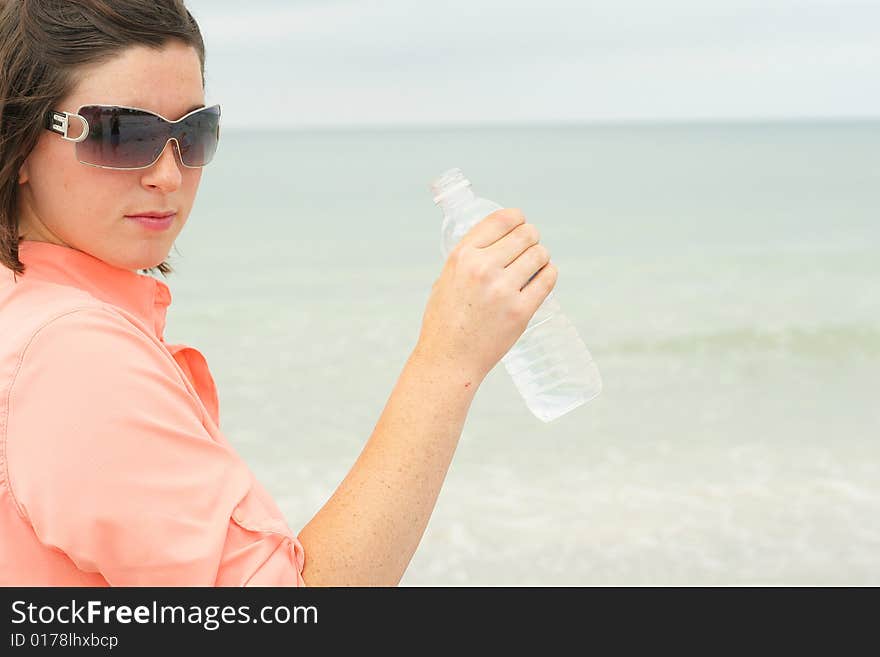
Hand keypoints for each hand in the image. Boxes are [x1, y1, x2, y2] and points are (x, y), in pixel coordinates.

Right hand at [414, 208, 556, 381]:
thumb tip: (497, 241)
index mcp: (462, 256)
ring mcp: (503, 290)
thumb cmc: (445, 321)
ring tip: (534, 264)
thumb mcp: (446, 278)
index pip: (502, 220)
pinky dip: (548, 273)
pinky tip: (542, 277)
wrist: (449, 359)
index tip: (520, 223)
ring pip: (540, 254)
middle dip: (531, 237)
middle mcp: (483, 268)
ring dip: (540, 256)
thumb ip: (469, 258)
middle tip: (529, 246)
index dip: (517, 218)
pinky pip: (548, 279)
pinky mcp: (521, 311)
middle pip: (526, 234)